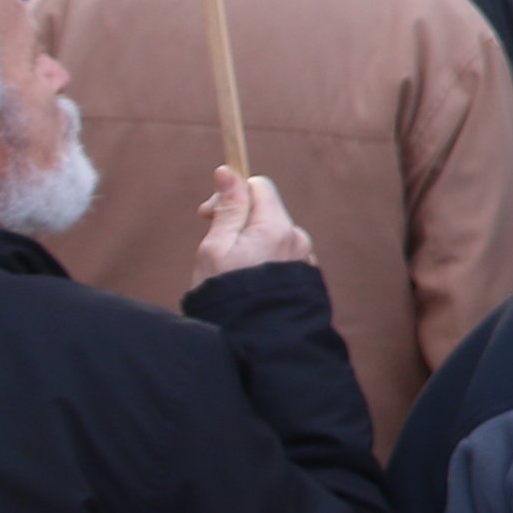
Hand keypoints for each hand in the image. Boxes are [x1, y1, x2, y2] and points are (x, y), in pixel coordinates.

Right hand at [193, 168, 311, 284]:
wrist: (256, 341)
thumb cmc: (228, 294)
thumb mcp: (215, 248)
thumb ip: (227, 208)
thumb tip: (228, 171)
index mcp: (277, 227)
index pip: (259, 187)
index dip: (231, 194)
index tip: (207, 214)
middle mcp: (297, 238)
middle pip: (266, 212)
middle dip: (239, 222)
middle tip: (215, 248)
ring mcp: (305, 258)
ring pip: (273, 236)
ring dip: (252, 244)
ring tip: (233, 273)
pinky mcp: (305, 276)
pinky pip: (282, 256)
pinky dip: (265, 262)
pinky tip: (251, 283)